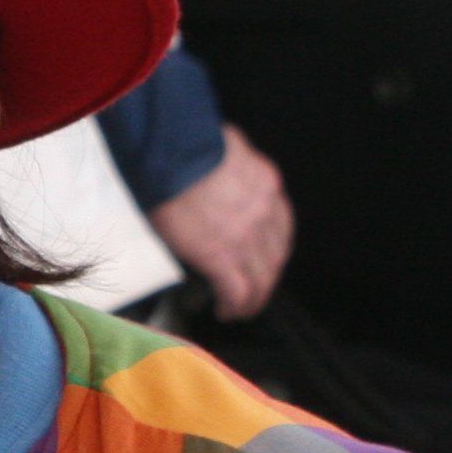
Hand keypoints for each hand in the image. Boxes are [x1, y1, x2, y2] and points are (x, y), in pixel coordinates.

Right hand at [146, 125, 293, 318]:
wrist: (171, 149)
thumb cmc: (184, 140)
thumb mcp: (223, 146)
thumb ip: (231, 163)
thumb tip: (220, 165)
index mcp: (266, 184)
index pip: (280, 226)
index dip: (272, 250)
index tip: (263, 260)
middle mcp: (264, 212)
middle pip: (275, 258)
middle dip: (266, 280)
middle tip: (253, 294)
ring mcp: (245, 237)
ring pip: (261, 279)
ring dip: (252, 299)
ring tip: (239, 310)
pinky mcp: (220, 255)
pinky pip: (237, 291)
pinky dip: (235, 306)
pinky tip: (227, 312)